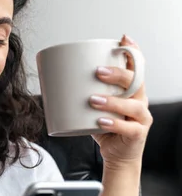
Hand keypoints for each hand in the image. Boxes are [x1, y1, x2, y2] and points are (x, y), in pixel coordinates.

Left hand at [90, 35, 152, 167]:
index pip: (137, 67)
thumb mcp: (95, 106)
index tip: (124, 39)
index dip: (133, 52)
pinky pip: (128, 127)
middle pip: (136, 82)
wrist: (117, 155)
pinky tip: (100, 121)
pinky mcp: (137, 134)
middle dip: (117, 74)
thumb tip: (54, 78)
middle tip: (97, 72)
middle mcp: (140, 101)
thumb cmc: (104, 126)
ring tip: (93, 100)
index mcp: (132, 90)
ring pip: (133, 105)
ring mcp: (141, 118)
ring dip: (112, 101)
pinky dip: (113, 123)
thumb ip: (84, 92)